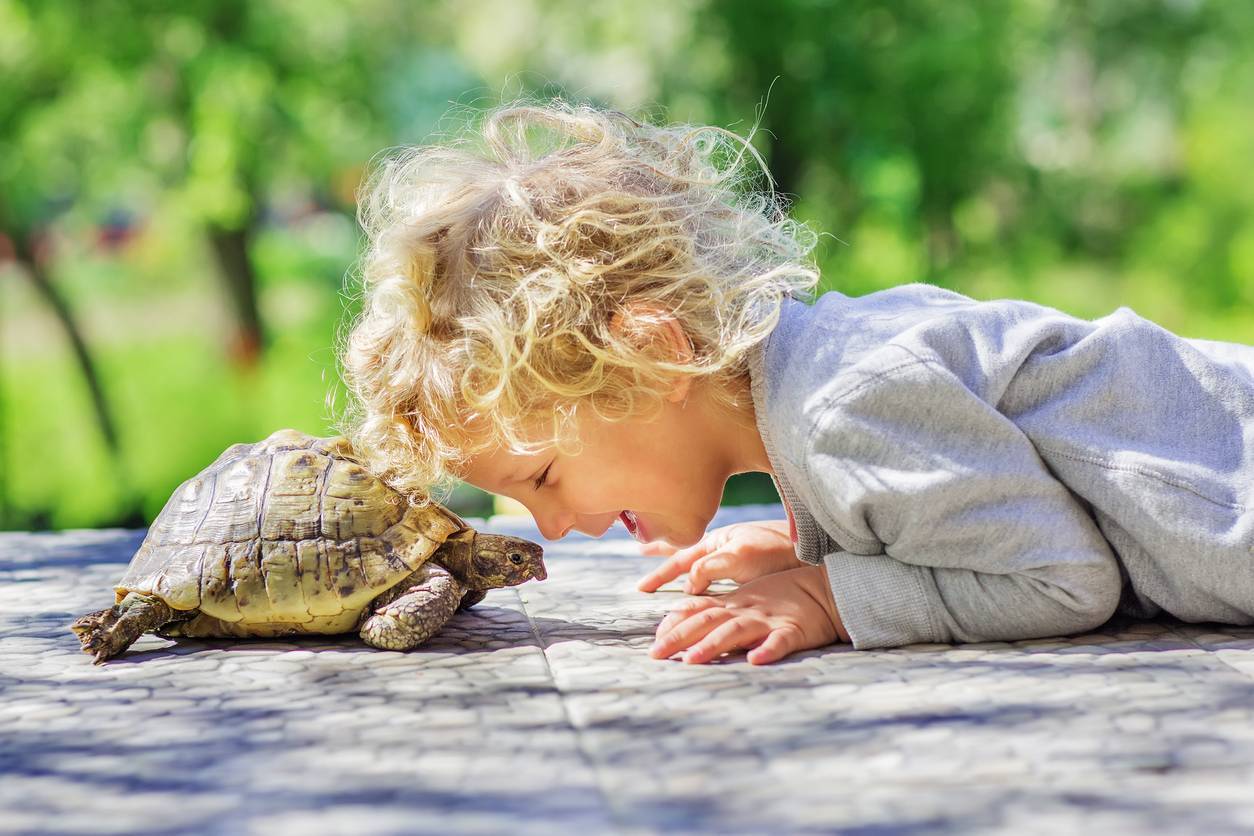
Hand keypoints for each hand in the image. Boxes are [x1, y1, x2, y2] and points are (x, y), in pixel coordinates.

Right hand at [636, 519, 798, 593]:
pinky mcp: (748, 563)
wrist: (811, 550)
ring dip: (676, 561)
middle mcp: (722, 544)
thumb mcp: (738, 558)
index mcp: (716, 540)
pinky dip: (697, 570)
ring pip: (697, 558)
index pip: (681, 557)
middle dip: (660, 559)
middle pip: (684, 553)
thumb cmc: (776, 552)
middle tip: (640, 568)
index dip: (662, 574)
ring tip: (655, 556)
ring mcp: (734, 551)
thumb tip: (688, 585)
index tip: (642, 589)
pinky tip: (699, 577)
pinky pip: (712, 566)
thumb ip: (709, 568)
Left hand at [649, 564, 850, 664]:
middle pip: (708, 621)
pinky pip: (781, 641)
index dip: (674, 625)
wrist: (824, 589)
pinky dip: (768, 650)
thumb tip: (674, 618)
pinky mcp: (795, 632)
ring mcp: (769, 621)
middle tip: (655, 654)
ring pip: (737, 631)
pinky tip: (755, 660)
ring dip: (713, 644)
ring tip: (691, 660)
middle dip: (679, 637)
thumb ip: (712, 609)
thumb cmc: (780, 597)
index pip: (697, 612)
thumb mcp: (742, 600)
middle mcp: (746, 611)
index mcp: (733, 605)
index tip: (653, 641)